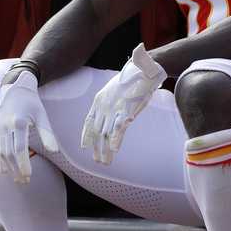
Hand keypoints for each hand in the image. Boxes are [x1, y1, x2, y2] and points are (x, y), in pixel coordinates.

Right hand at [0, 69, 60, 182]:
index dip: (23, 163)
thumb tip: (54, 151)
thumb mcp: (41, 115)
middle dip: (16, 169)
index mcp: (18, 122)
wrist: (13, 87)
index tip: (29, 175)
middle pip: (9, 153)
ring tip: (17, 178)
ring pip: (1, 152)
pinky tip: (4, 170)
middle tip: (24, 181)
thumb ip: (47, 133)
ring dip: (8, 167)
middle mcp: (6, 126)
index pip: (19, 148)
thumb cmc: (31, 102)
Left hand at [81, 44, 166, 163]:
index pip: (89, 120)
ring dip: (105, 149)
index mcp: (100, 99)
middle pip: (97, 130)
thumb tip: (114, 116)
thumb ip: (113, 103)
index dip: (86, 134)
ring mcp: (114, 107)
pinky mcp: (126, 109)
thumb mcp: (117, 90)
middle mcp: (104, 105)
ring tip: (104, 162)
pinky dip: (116, 139)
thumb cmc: (133, 78)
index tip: (85, 146)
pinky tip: (115, 150)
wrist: (146, 68)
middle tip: (98, 160)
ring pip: (106, 133)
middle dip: (97, 147)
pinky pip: (118, 127)